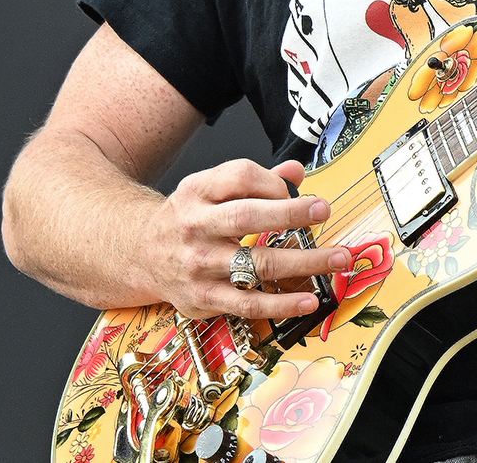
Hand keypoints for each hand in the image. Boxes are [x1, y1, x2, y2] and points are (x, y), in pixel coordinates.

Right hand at [138, 158, 352, 319]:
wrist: (140, 253)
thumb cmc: (188, 218)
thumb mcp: (211, 189)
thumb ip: (254, 180)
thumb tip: (296, 173)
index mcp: (197, 192)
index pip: (240, 177)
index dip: (273, 182)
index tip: (298, 192)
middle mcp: (195, 227)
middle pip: (247, 217)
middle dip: (291, 214)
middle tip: (324, 211)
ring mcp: (198, 265)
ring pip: (255, 264)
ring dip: (303, 262)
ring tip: (337, 258)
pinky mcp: (203, 298)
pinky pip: (248, 303)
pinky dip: (281, 304)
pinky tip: (308, 299)